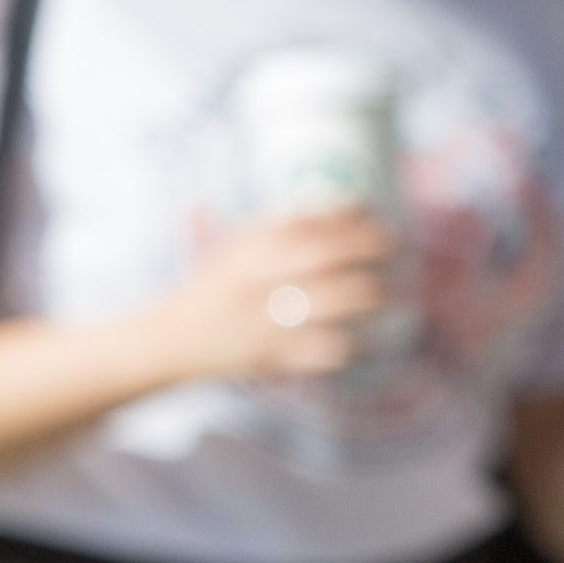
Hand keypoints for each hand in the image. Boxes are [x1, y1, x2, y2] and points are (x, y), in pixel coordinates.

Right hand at [137, 204, 403, 389]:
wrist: (171, 339)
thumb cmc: (214, 290)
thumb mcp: (237, 249)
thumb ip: (280, 228)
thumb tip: (345, 206)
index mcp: (248, 250)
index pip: (304, 224)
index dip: (346, 217)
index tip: (375, 215)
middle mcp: (256, 280)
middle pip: (321, 255)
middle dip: (365, 248)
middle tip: (392, 249)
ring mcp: (265, 319)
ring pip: (329, 301)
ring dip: (366, 294)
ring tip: (387, 291)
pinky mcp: (272, 356)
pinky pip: (323, 350)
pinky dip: (353, 345)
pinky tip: (373, 341)